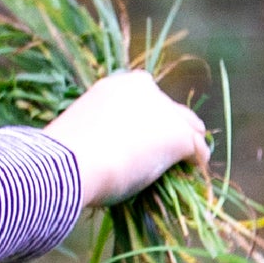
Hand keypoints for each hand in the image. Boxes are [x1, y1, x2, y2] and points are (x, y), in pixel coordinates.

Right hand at [45, 69, 209, 208]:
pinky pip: (197, 151)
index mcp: (120, 84)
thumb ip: (103, 128)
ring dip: (187, 146)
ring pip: (191, 127)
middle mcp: (147, 89)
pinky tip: (188, 178)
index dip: (148, 120)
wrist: (68, 165)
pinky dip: (195, 165)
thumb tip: (105, 147)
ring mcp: (166, 111)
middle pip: (173, 109)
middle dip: (171, 130)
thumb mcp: (85, 129)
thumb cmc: (66, 155)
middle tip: (164, 156)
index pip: (147, 98)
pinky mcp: (179, 136)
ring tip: (182, 168)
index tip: (142, 140)